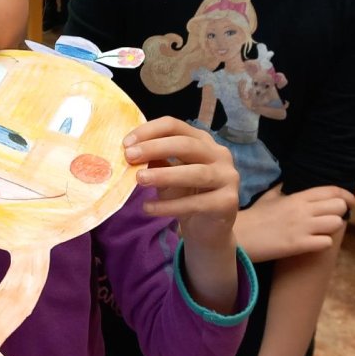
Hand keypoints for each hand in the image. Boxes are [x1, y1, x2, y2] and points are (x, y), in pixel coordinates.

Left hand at [123, 116, 238, 245]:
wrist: (207, 229)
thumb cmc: (185, 195)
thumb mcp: (167, 173)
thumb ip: (155, 160)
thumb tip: (129, 150)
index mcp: (202, 141)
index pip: (175, 126)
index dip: (149, 131)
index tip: (126, 143)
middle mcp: (219, 154)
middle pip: (186, 144)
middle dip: (155, 148)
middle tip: (129, 157)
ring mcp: (228, 177)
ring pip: (196, 173)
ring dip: (164, 175)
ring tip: (138, 180)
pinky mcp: (228, 202)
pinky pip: (196, 202)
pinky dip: (169, 205)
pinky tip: (149, 208)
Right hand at [234, 184, 350, 261]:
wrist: (240, 236)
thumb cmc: (254, 217)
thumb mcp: (269, 197)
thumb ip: (282, 189)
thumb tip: (288, 182)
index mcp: (297, 197)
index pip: (331, 191)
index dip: (346, 196)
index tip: (351, 202)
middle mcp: (303, 210)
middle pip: (338, 206)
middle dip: (339, 213)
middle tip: (331, 219)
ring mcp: (302, 228)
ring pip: (336, 223)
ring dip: (332, 228)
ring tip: (322, 231)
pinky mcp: (299, 245)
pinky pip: (326, 243)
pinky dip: (323, 243)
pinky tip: (314, 244)